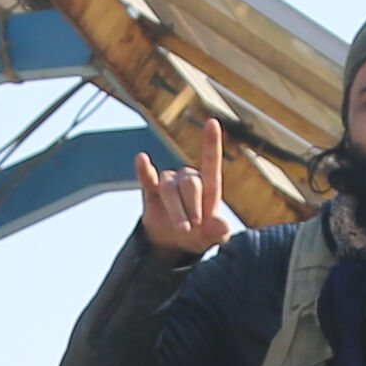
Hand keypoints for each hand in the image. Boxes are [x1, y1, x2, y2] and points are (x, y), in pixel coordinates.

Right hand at [134, 111, 239, 255]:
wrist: (174, 243)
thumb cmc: (199, 235)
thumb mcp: (212, 237)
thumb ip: (219, 232)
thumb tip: (223, 227)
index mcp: (208, 185)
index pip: (211, 161)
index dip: (211, 142)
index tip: (211, 122)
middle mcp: (189, 178)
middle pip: (190, 183)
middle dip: (192, 207)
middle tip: (194, 227)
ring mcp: (169, 183)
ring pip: (170, 188)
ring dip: (176, 210)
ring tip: (182, 229)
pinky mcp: (152, 190)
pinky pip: (146, 178)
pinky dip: (143, 169)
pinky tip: (141, 159)